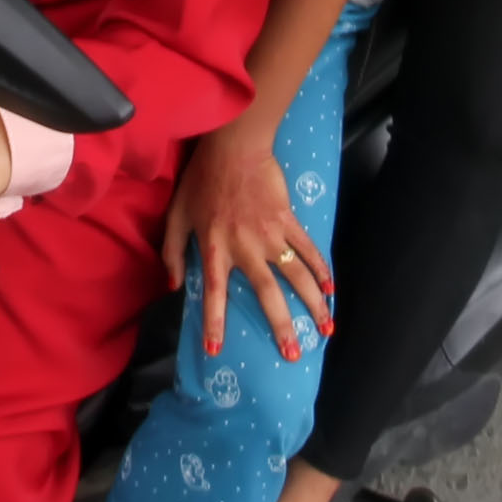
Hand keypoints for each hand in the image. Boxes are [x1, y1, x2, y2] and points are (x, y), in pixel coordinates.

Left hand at [162, 129, 331, 361]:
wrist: (233, 146)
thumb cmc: (202, 179)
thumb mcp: (176, 215)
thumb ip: (170, 252)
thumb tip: (173, 286)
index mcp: (214, 248)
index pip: (215, 293)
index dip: (214, 323)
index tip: (216, 350)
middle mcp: (245, 248)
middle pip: (267, 294)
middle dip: (281, 326)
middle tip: (293, 354)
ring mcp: (270, 235)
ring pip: (296, 276)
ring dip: (314, 304)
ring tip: (326, 329)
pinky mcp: (288, 221)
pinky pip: (308, 249)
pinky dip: (322, 269)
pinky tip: (331, 289)